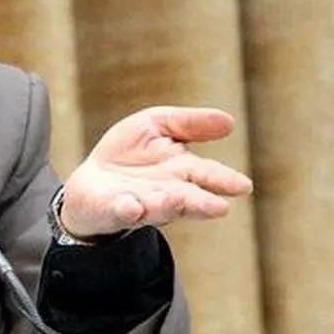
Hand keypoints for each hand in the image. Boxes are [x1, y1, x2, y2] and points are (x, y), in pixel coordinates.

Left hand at [59, 106, 252, 237]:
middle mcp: (166, 192)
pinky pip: (121, 211)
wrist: (90, 181)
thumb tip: (230, 121)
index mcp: (182, 172)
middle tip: (220, 208)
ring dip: (167, 206)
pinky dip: (128, 210)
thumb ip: (189, 123)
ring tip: (177, 200)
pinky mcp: (112, 209)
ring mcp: (140, 203)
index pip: (207, 175)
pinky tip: (133, 207)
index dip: (223, 181)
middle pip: (188, 199)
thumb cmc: (130, 152)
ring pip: (158, 208)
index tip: (242, 186)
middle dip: (202, 203)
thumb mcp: (157, 125)